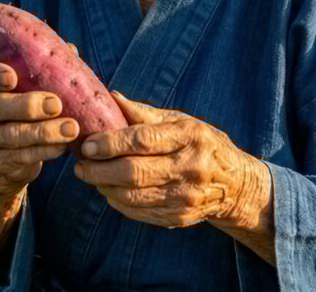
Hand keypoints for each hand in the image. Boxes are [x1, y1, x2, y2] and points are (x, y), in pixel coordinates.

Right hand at [0, 61, 79, 207]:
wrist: (1, 156)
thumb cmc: (17, 107)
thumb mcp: (22, 86)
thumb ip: (39, 67)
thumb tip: (70, 50)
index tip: (13, 77)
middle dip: (27, 106)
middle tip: (56, 104)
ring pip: (11, 135)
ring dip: (44, 132)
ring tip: (71, 128)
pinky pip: (20, 157)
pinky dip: (44, 151)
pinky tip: (62, 146)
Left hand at [73, 93, 270, 230]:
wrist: (235, 184)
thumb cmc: (200, 144)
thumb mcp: (180, 121)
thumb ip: (143, 114)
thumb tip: (110, 97)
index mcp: (189, 137)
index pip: (143, 140)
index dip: (110, 143)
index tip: (87, 144)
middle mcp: (190, 168)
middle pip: (133, 173)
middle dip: (98, 170)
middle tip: (80, 164)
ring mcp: (185, 197)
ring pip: (131, 197)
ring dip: (103, 187)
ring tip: (90, 175)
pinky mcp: (178, 217)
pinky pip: (137, 212)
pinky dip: (116, 201)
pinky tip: (108, 189)